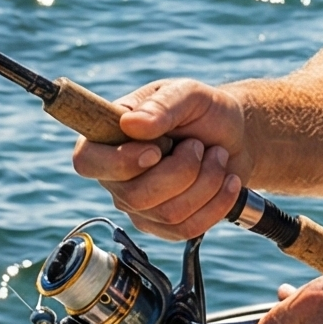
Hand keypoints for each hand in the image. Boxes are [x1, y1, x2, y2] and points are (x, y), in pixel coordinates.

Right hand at [70, 76, 249, 239]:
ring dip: (206, 181)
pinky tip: (227, 181)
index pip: (87, 162)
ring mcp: (138, 206)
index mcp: (107, 139)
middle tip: (199, 144)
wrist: (235, 137)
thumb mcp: (188, 94)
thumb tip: (131, 125)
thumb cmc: (204, 112)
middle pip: (136, 196)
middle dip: (183, 169)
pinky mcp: (164, 226)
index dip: (120, 162)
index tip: (156, 150)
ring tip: (217, 156)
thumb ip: (162, 105)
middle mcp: (116, 177)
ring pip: (168, 213)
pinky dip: (217, 203)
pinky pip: (187, 229)